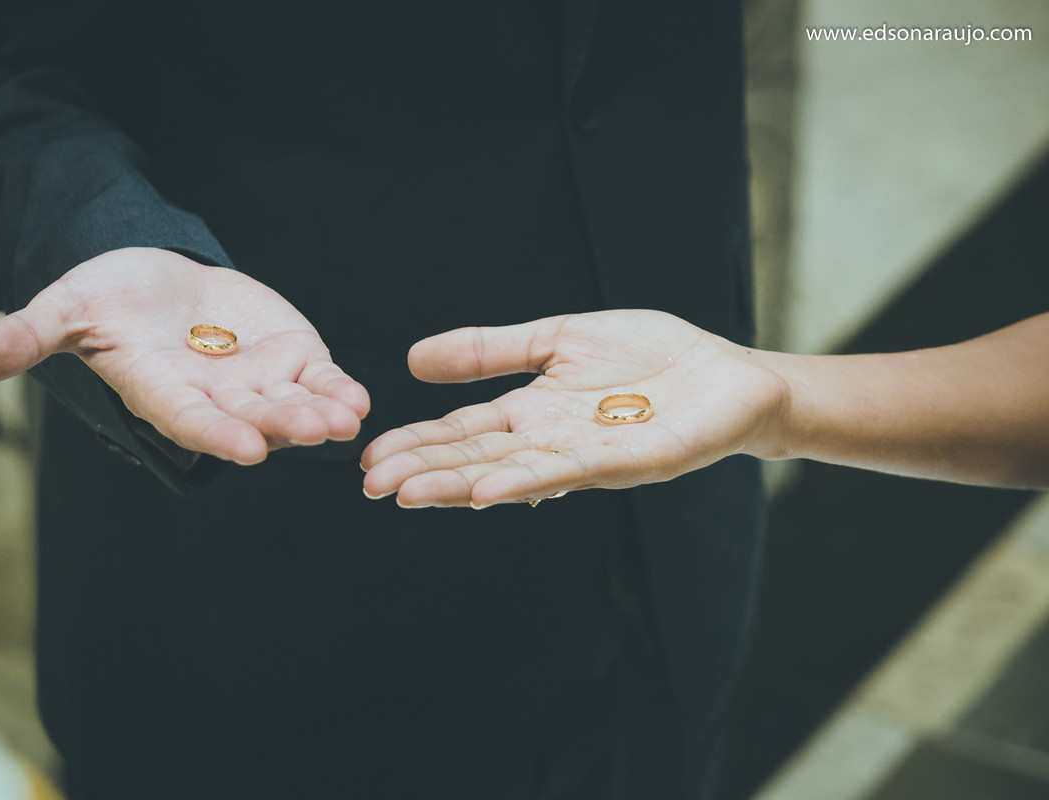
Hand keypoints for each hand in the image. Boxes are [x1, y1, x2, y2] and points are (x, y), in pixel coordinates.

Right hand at [0, 248, 369, 463]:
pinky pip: (321, 380)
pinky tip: (361, 400)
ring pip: (292, 405)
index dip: (218, 434)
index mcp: (162, 392)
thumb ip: (27, 337)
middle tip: (315, 432)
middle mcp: (214, 398)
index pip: (191, 421)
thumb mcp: (65, 308)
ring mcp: (257, 382)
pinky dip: (340, 390)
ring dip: (320, 414)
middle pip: (251, 417)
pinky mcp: (292, 358)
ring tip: (347, 420)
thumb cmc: (108, 297)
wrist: (157, 277)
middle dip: (283, 426)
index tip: (248, 448)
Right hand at [361, 310, 786, 506]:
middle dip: (425, 471)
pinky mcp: (631, 460)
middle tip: (372, 486)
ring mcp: (589, 456)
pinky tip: (488, 492)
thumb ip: (491, 350)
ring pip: (514, 473)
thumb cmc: (647, 356)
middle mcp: (552, 443)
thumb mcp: (556, 338)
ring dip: (460, 486)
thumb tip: (414, 359)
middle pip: (478, 460)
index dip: (418, 444)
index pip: (463, 432)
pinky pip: (573, 472)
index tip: (370, 458)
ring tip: (411, 494)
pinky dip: (527, 482)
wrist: (725, 372)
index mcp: (532, 414)